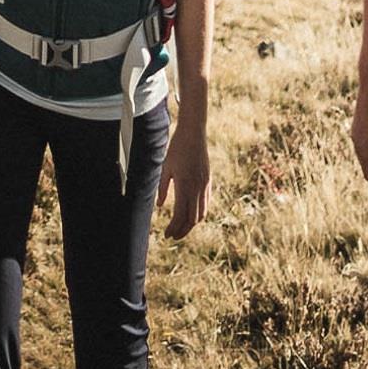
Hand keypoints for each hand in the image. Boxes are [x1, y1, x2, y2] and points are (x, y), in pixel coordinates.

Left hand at [157, 117, 210, 239]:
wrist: (193, 133)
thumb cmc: (176, 148)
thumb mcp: (165, 168)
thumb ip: (162, 188)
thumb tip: (159, 206)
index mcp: (184, 186)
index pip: (180, 216)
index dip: (173, 228)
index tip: (166, 235)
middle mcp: (197, 188)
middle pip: (192, 219)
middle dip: (182, 231)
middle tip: (172, 236)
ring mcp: (204, 185)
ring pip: (201, 213)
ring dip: (191, 224)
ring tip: (181, 228)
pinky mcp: (208, 181)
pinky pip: (206, 203)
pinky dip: (199, 213)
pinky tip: (191, 213)